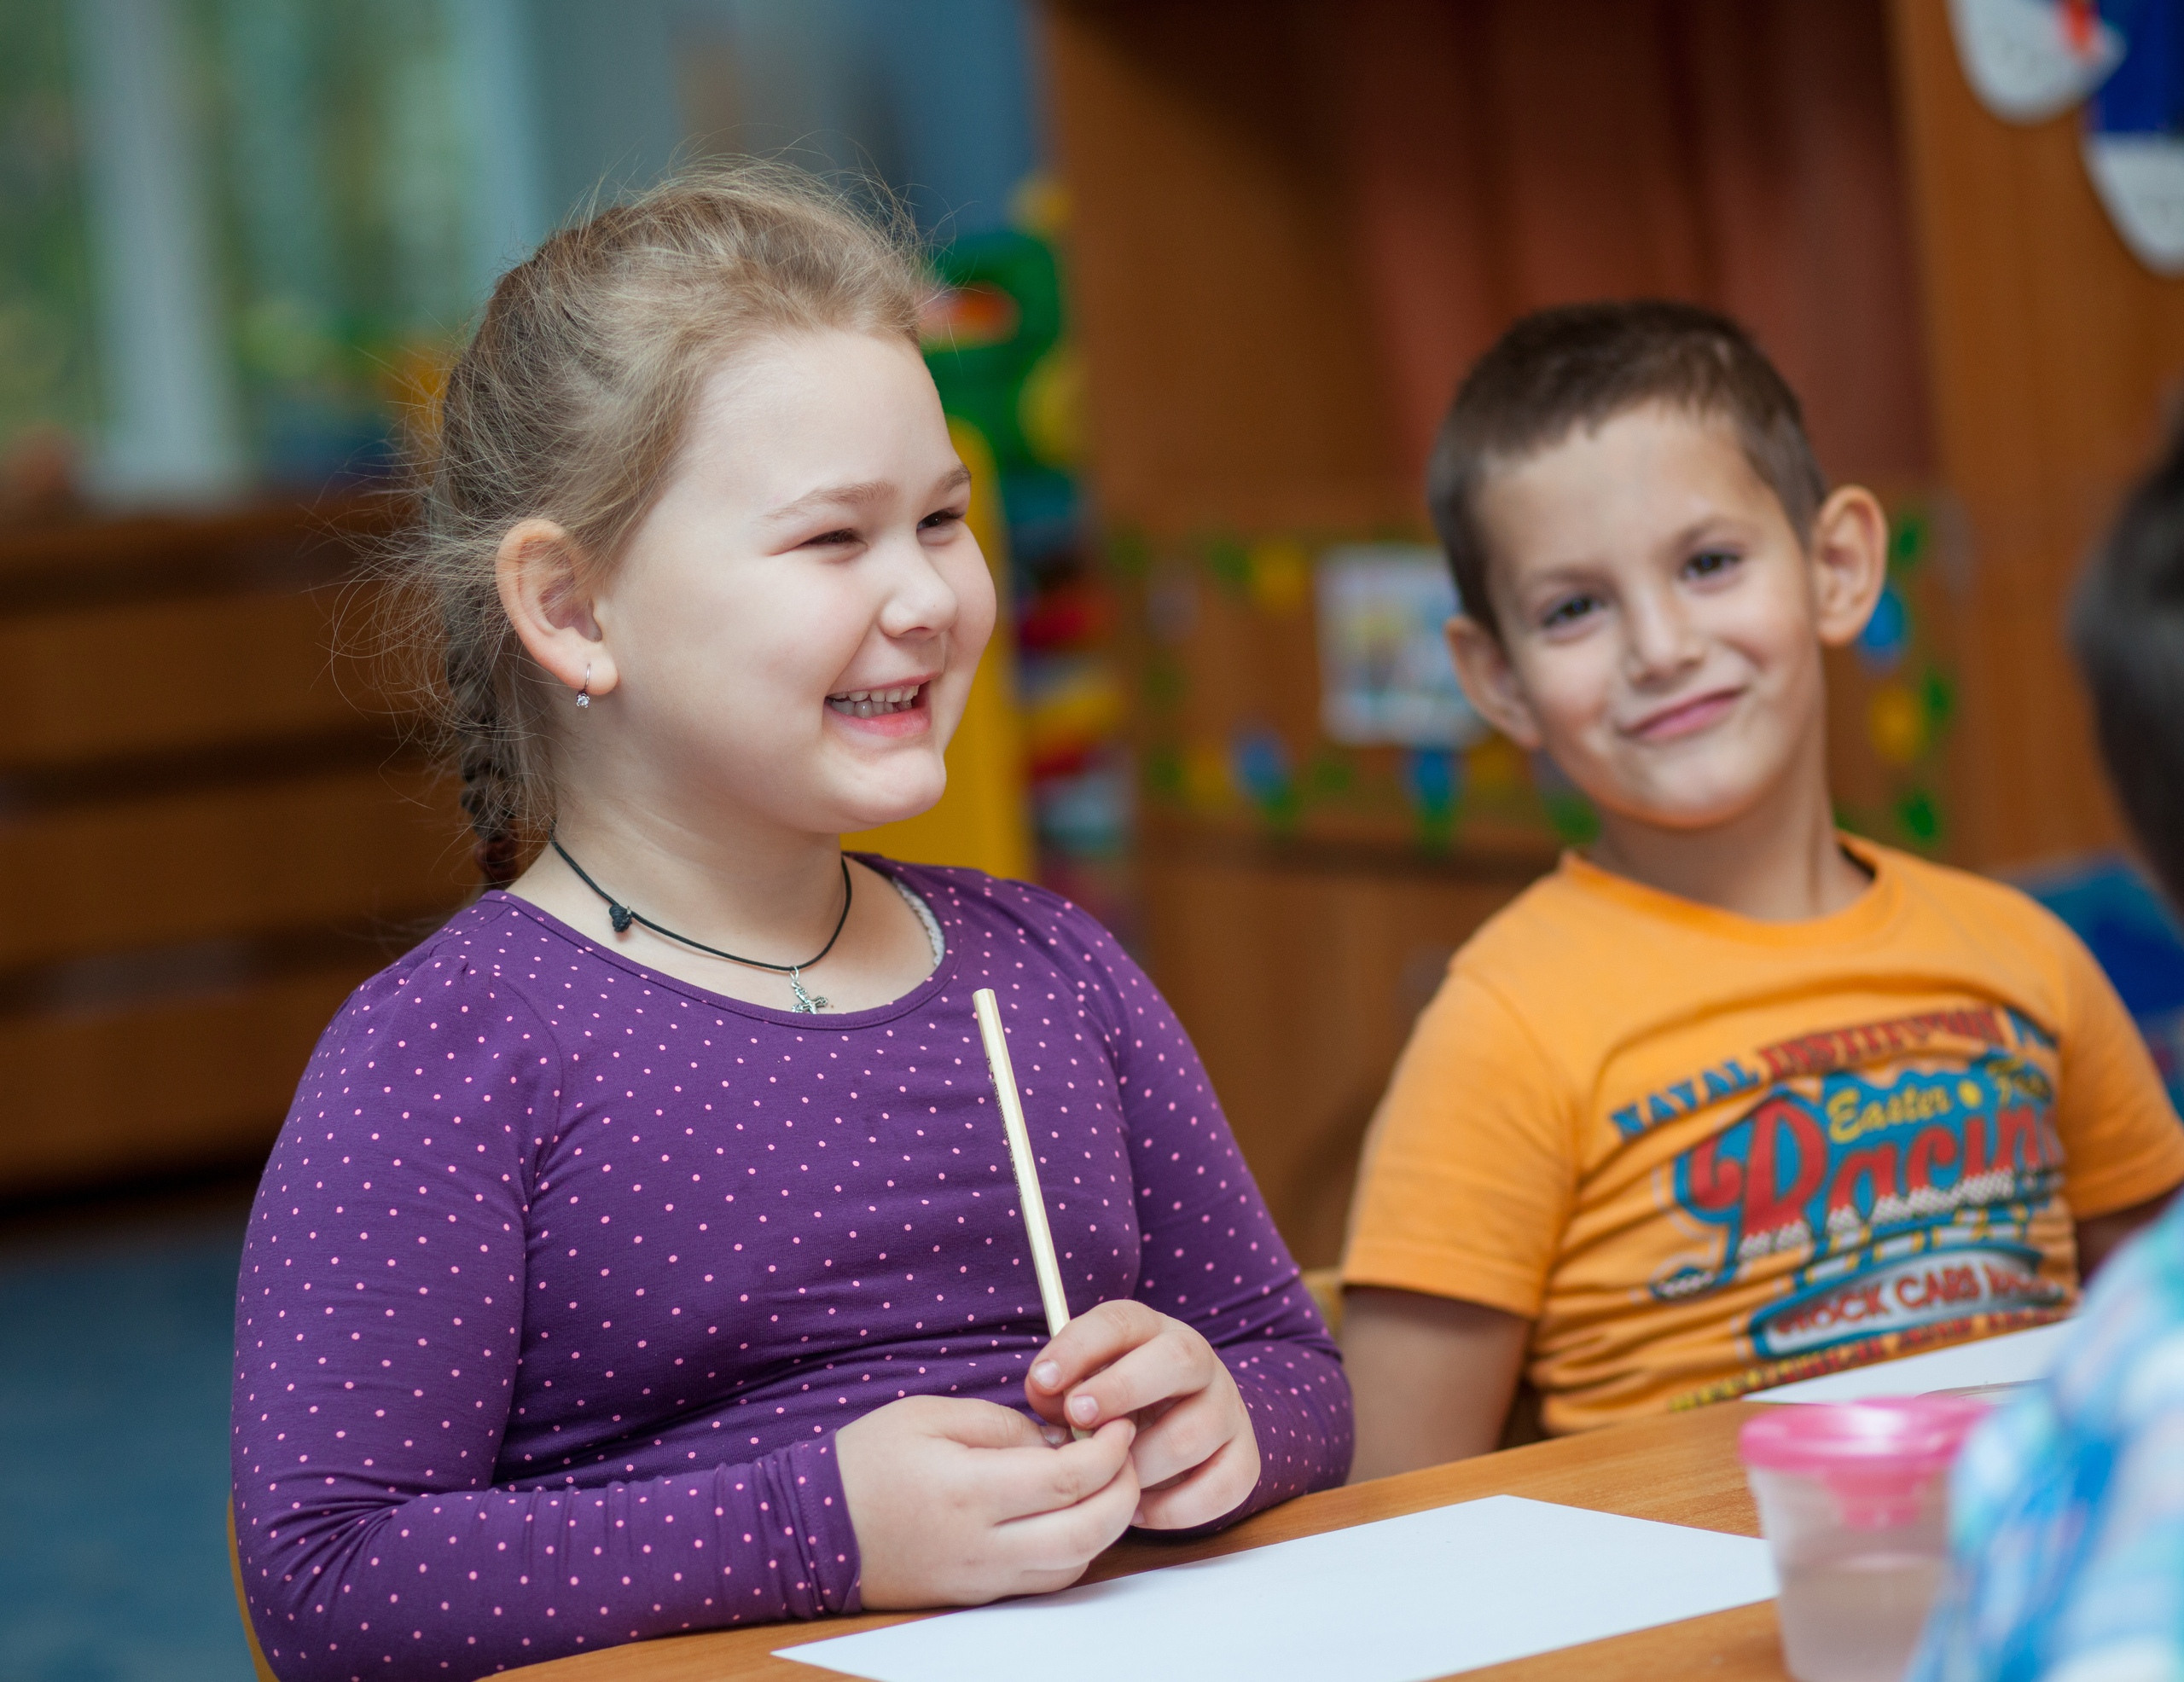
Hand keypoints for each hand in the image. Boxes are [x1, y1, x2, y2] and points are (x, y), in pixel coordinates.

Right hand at [835, 1395, 1138, 1608]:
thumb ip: (1002, 1425)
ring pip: (1074, 1567)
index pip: (1068, 1479)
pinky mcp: (976, 1595)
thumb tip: (1058, 1442)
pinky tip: (1066, 1514)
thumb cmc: (865, 1463)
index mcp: (968, 1491)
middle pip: (1086, 1534)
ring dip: (1103, 1525)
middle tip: (1124, 1453)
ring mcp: (981, 1579)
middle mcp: (982, 1546)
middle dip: (1123, 1491)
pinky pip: (1045, 1582)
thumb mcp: (929, 1415)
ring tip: (1099, 1481)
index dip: (1107, 1450)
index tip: (1117, 1423)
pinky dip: (1073, 1550)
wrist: (809, 1531)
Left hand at [1025, 1299, 1260, 1529]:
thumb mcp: (1083, 1383)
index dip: (1080, 1348)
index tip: (1042, 1379)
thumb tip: (1044, 1391)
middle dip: (1123, 1389)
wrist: (1181, 1424)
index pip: (1120, 1322)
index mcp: (1151, 1331)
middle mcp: (1198, 1361)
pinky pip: (1222, 1488)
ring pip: (1195, 1434)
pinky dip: (1175, 1509)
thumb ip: (1058, 1386)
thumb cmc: (1114, 1404)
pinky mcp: (1245, 1458)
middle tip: (1079, 1418)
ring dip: (1142, 1463)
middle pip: (1177, 1360)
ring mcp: (1227, 1409)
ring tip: (1107, 1480)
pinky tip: (1138, 1510)